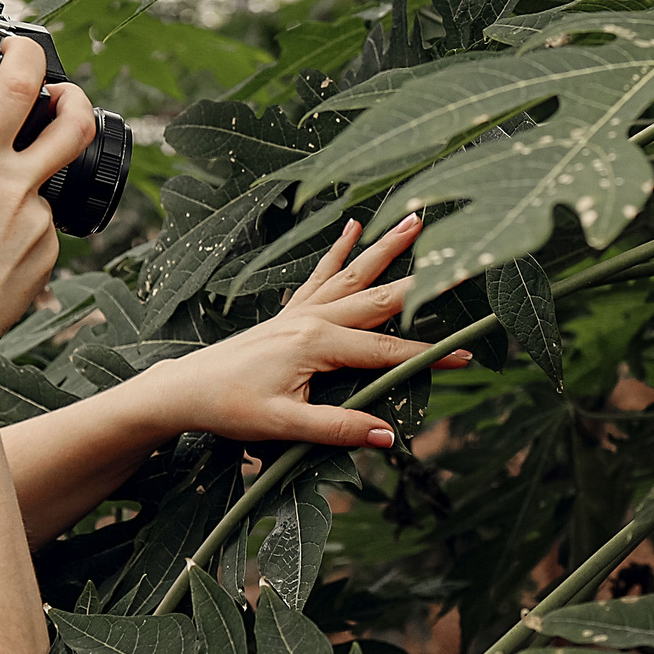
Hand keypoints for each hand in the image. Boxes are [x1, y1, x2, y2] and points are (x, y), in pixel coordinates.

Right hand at [0, 36, 96, 387]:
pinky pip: (40, 220)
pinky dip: (18, 221)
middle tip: (58, 94)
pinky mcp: (51, 251)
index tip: (19, 48)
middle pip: (75, 121)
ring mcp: (39, 221)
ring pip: (45, 179)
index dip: (27, 54)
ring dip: (21, 180)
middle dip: (74, 95)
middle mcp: (15, 187)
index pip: (19, 86)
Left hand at [150, 213, 470, 446]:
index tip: (467, 354)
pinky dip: (338, 250)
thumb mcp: (285, 425)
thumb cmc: (230, 408)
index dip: (428, 354)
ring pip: (354, 275)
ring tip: (414, 219)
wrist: (185, 389)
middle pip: (379, 297)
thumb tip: (388, 435)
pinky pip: (320, 274)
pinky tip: (351, 228)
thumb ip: (338, 428)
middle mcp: (313, 318)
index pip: (386, 350)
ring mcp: (301, 311)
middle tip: (459, 256)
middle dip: (422, 278)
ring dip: (386, 247)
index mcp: (317, 343)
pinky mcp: (289, 312)